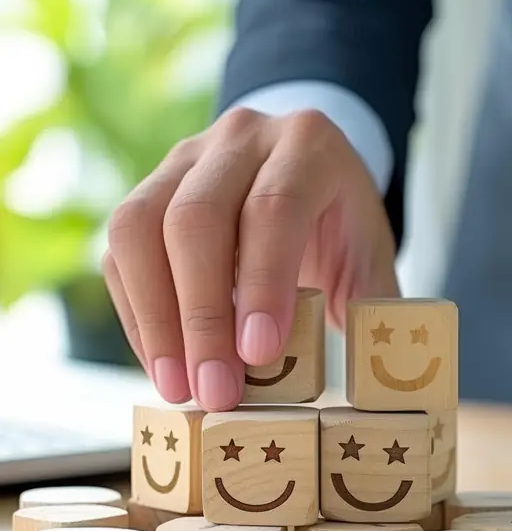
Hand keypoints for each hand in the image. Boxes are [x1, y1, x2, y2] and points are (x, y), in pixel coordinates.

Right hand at [103, 107, 399, 409]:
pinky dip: (137, 315)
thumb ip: (368, 306)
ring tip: (178, 386)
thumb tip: (361, 375)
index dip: (262, 282)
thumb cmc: (338, 222)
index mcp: (307, 145)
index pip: (273, 207)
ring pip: (140, 228)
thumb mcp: (369, 254)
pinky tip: (163, 364)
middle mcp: (237, 140)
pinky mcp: (147, 192)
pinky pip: (122, 252)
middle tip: (215, 390)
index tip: (258, 353)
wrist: (303, 173)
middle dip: (202, 315)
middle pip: (196, 217)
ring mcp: (182, 161)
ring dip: (155, 318)